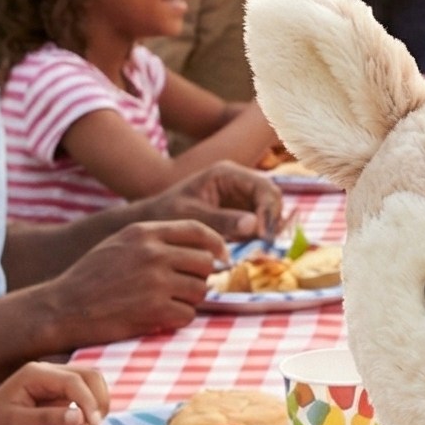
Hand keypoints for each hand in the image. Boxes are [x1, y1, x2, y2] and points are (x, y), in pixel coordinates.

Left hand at [0, 361, 108, 424]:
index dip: (88, 401)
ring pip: (91, 382)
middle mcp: (49, 372)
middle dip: (99, 398)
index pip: (73, 381)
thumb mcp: (17, 424)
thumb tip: (80, 418)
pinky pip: (85, 394)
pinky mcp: (60, 394)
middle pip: (89, 374)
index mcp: (36, 373)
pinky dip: (92, 407)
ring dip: (98, 402)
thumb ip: (48, 419)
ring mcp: (56, 381)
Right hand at [46, 219, 228, 344]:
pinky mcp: (155, 310)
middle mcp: (153, 252)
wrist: (62, 308)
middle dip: (200, 277)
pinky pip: (188, 315)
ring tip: (165, 304)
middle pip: (205, 262)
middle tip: (183, 288)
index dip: (216, 244)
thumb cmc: (92, 277)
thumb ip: (155, 240)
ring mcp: (155, 281)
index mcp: (144, 231)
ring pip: (200, 290)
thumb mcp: (120, 243)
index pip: (198, 229)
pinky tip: (158, 318)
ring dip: (189, 301)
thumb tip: (200, 247)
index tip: (222, 257)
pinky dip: (178, 320)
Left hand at [141, 162, 283, 240]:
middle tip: (266, 246)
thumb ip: (222, 220)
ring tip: (258, 250)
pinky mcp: (240, 213)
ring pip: (269, 212)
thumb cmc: (166, 213)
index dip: (269, 211)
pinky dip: (259, 237)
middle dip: (272, 221)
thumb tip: (255, 226)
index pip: (263, 187)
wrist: (152, 220)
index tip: (265, 236)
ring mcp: (241, 197)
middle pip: (272, 198)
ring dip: (268, 231)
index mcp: (227, 173)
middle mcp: (239, 182)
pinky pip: (259, 224)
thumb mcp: (192, 217)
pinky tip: (251, 250)